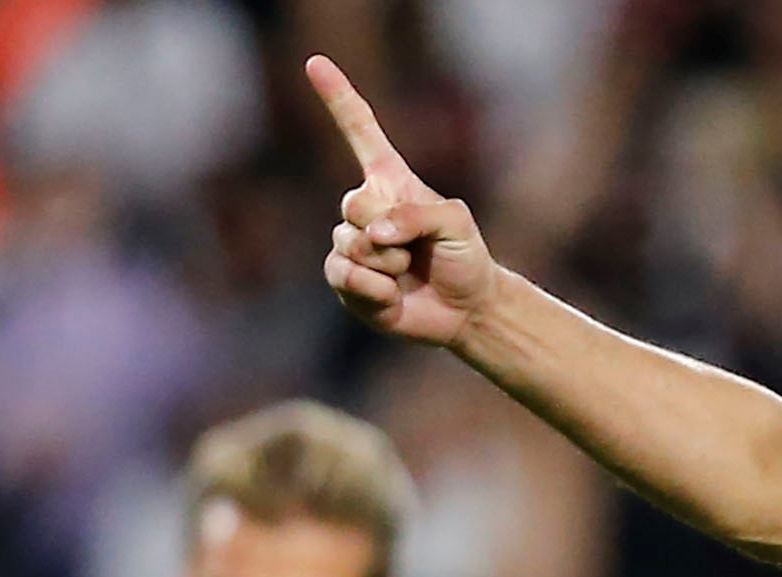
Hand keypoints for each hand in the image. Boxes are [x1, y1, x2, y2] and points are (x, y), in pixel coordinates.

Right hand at [310, 55, 498, 348]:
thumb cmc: (465, 258)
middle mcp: (366, 208)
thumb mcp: (457, 223)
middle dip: (387, 231)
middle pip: (352, 205)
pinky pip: (344, 276)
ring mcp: (352, 244)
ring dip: (388, 265)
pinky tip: (391, 296)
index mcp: (390, 181)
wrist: (465, 310)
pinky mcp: (345, 280)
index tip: (315, 62)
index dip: (338, 97)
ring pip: (350, 245)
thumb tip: (373, 234)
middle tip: (414, 250)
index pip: (360, 132)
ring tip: (408, 272)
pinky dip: (375, 289)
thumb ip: (418, 215)